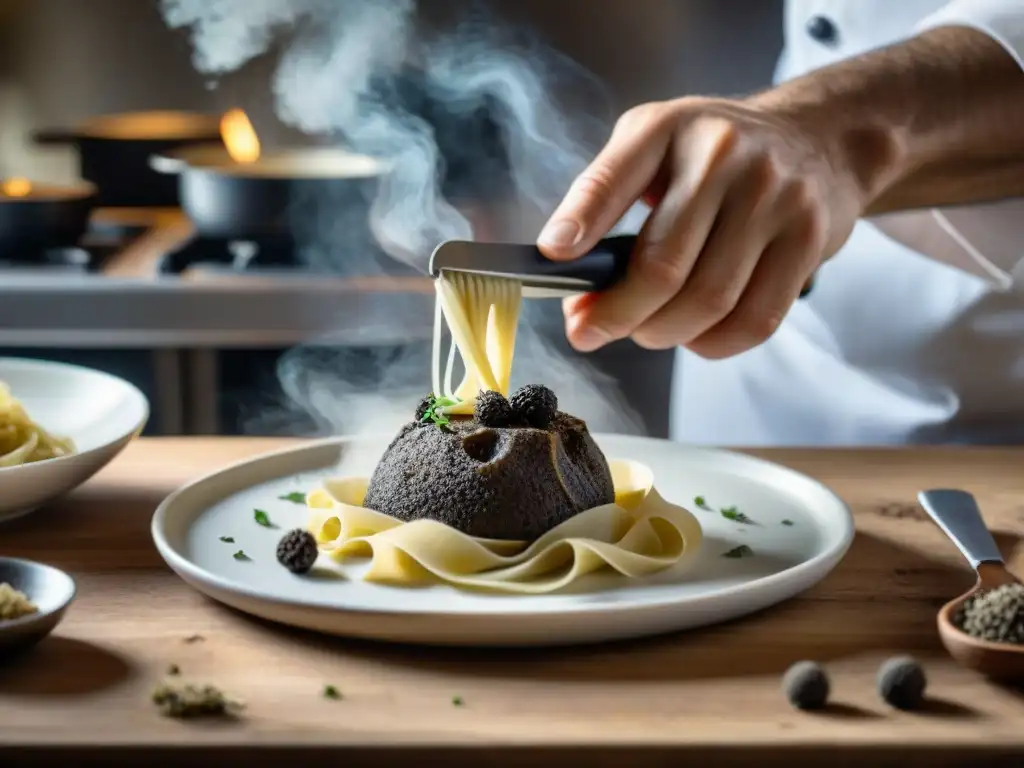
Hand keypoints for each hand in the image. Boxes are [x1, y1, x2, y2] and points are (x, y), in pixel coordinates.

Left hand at [537, 96, 864, 357]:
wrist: (817, 139)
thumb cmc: (715, 156)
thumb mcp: (654, 146)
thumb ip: (606, 199)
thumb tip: (567, 274)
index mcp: (669, 128)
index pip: (614, 178)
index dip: (581, 221)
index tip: (554, 257)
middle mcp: (725, 155)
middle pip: (663, 266)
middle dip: (616, 314)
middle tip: (590, 331)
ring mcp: (775, 198)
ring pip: (708, 300)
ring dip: (662, 333)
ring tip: (645, 330)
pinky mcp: (808, 239)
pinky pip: (754, 319)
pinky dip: (712, 344)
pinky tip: (693, 334)